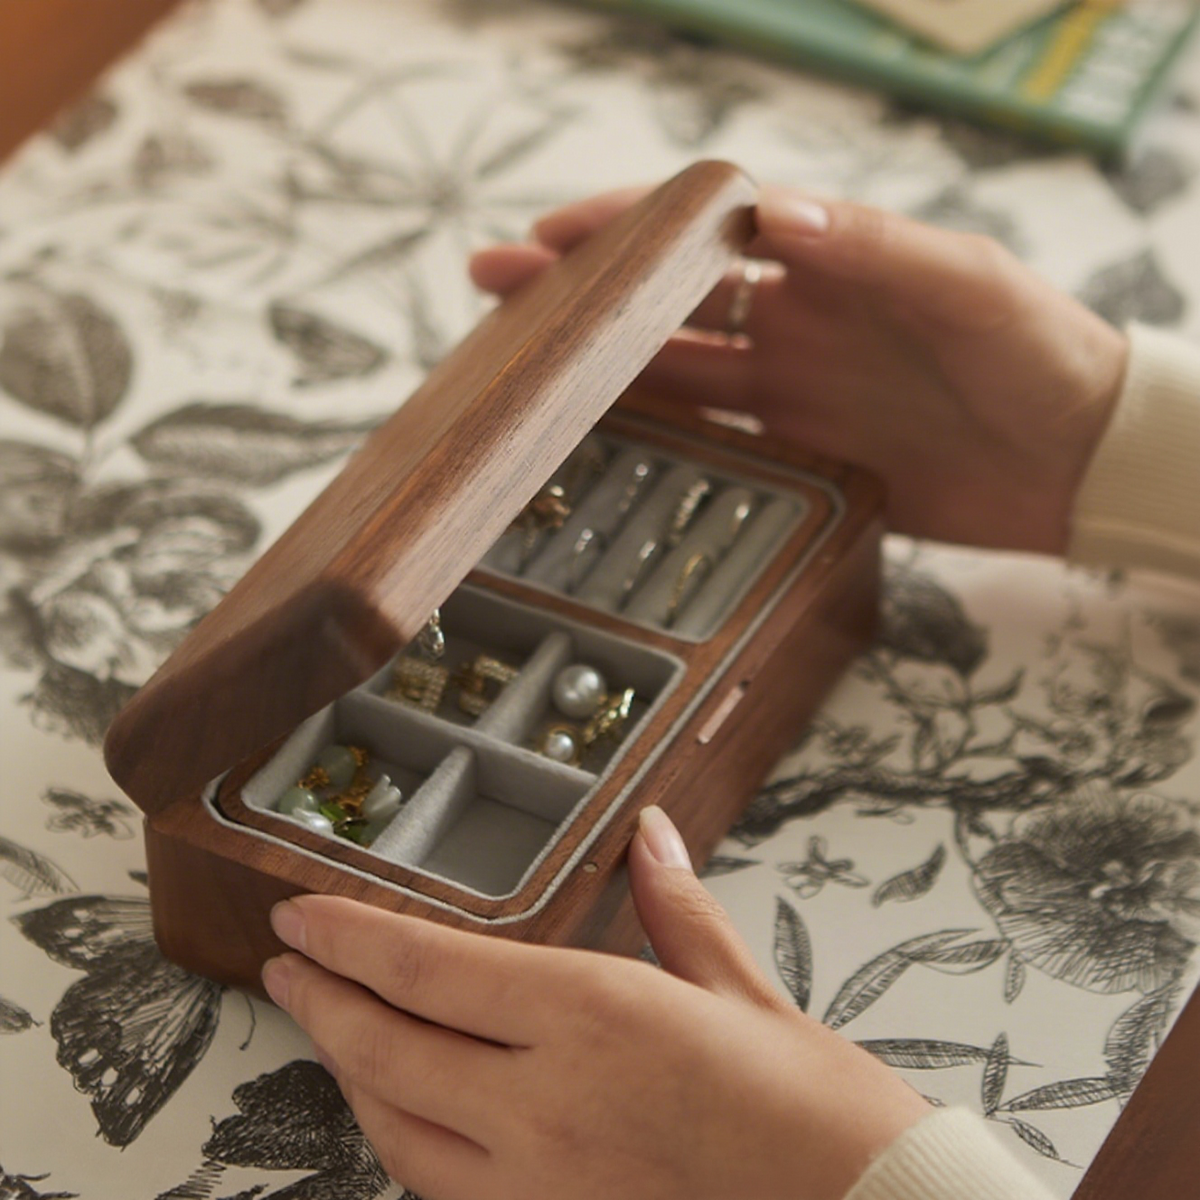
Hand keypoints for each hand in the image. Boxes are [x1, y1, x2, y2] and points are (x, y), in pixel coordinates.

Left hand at [262, 807, 928, 1199]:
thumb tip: (652, 834)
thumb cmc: (810, 1110)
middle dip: (322, 998)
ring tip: (325, 1024)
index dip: (348, 936)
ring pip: (395, 1124)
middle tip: (286, 963)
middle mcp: (546, 1105)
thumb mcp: (739, 989)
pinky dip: (398, 1134)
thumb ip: (674, 904)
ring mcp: (537, 1187)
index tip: (300, 914)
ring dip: (347, 1069)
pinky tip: (398, 1107)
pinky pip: (437, 1185)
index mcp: (594, 1018)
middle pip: (388, 1045)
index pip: (428, 968)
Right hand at [470, 185, 1129, 555]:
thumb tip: (776, 214)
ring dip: (600, 368)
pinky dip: (656, 440)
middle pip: (666, 300)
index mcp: (828, 259)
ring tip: (522, 368)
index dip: (626, 228)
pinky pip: (712, 444)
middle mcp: (796, 319)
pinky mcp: (800, 456)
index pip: (705, 230)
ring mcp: (793, 390)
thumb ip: (876, 247)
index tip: (552, 235)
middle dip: (581, 292)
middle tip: (495, 292)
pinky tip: (601, 441)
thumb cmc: (1042, 352)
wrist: (1079, 463)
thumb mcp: (969, 282)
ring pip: (674, 374)